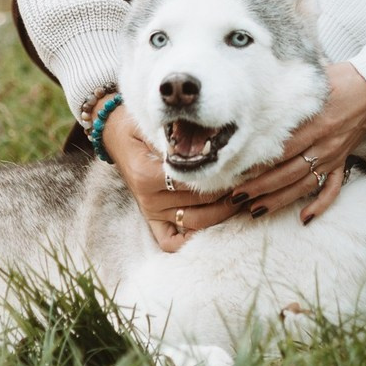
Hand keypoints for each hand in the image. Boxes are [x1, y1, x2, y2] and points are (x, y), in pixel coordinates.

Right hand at [101, 104, 237, 251]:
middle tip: (253, 181)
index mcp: (149, 175)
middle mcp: (149, 197)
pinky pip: (170, 241)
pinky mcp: (150, 218)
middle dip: (229, 192)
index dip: (223, 175)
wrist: (112, 132)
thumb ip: (177, 137)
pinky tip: (213, 227)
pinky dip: (191, 240)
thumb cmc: (137, 124)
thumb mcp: (154, 125)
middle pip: (200, 202)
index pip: (194, 182)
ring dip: (222, 213)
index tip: (246, 167)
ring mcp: (150, 210)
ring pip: (194, 223)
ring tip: (243, 198)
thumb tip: (210, 146)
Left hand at [237, 62, 365, 224]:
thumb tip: (260, 89)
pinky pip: (333, 189)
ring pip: (304, 185)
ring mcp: (334, 156)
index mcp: (317, 124)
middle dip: (261, 187)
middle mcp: (324, 144)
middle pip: (288, 172)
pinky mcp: (342, 161)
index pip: (283, 149)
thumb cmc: (342, 78)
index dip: (259, 163)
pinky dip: (320, 205)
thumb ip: (289, 89)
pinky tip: (304, 218)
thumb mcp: (314, 79)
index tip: (236, 171)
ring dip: (279, 200)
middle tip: (237, 196)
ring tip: (256, 210)